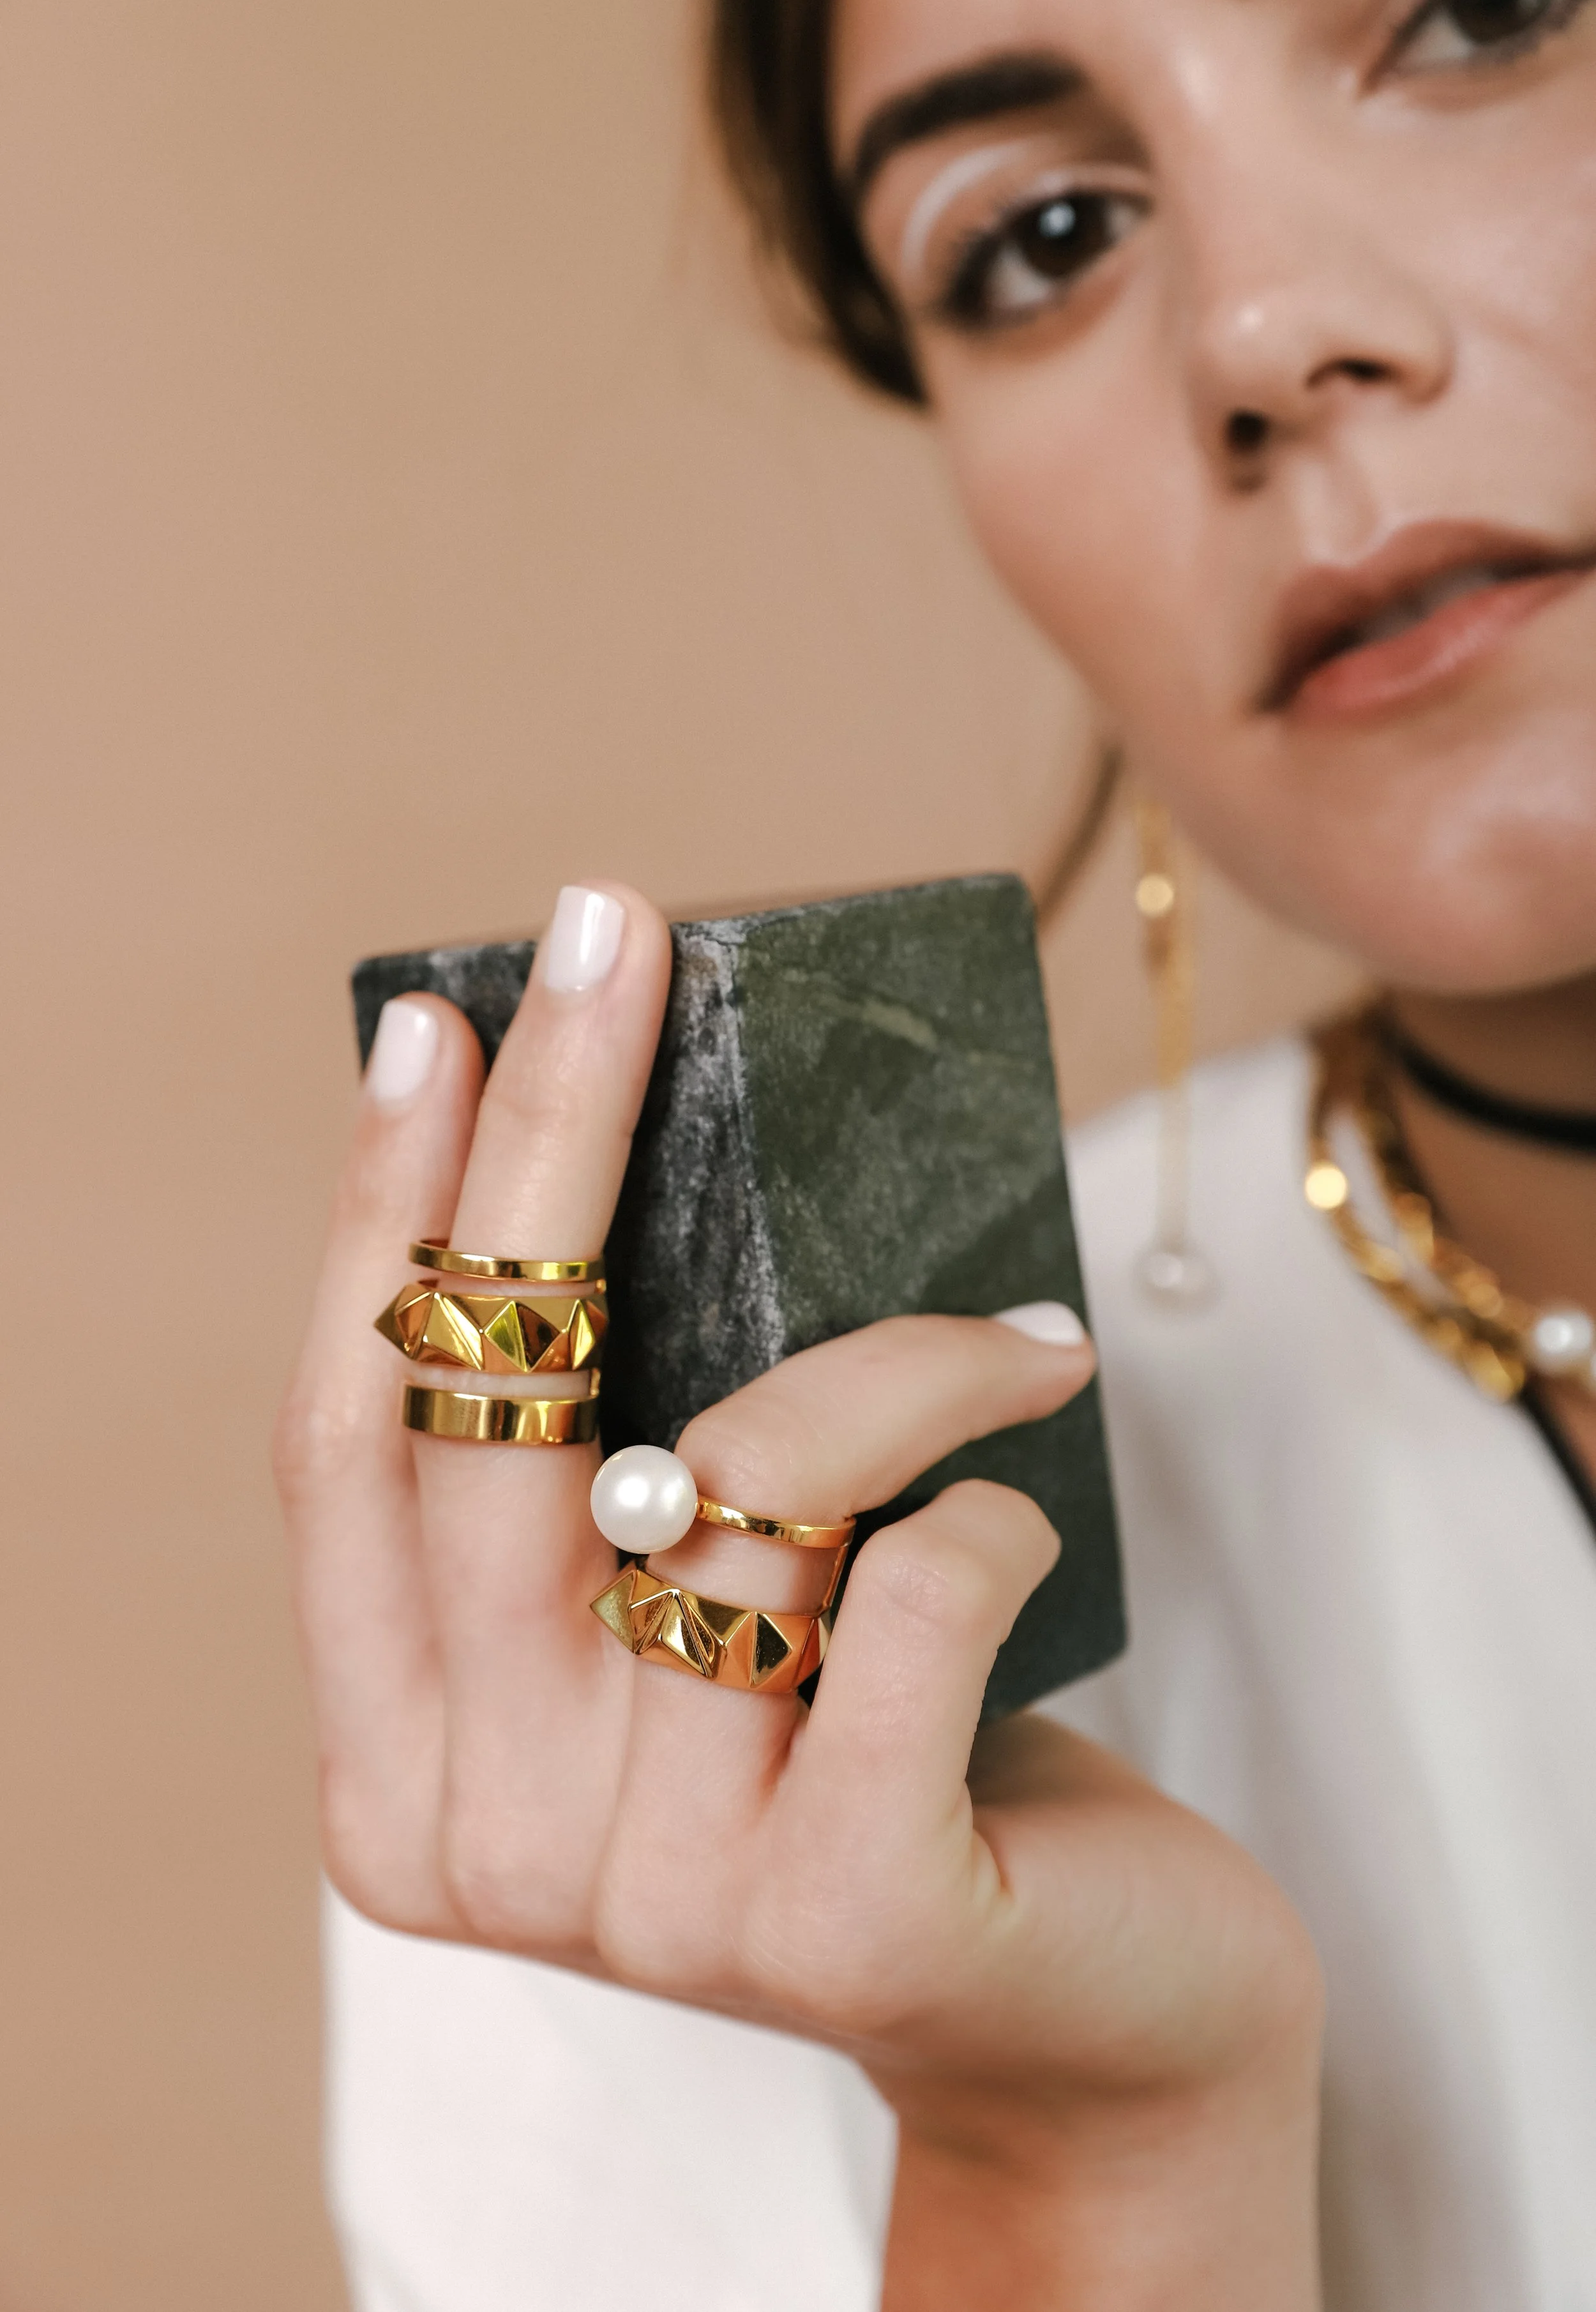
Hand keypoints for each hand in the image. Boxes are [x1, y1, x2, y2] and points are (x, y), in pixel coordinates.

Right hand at [276, 881, 1322, 2309]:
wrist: (1091, 2020)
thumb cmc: (892, 1762)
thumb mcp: (696, 1626)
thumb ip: (612, 1486)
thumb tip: (610, 1164)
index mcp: (402, 1770)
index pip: (347, 1446)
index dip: (379, 1217)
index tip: (434, 1021)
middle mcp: (485, 1844)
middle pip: (491, 1425)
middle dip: (549, 1135)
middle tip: (614, 931)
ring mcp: (651, 1899)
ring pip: (735, 1482)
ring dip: (897, 1360)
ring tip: (1015, 1342)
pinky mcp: (843, 1914)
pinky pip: (906, 1592)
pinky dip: (987, 1486)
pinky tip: (1031, 1488)